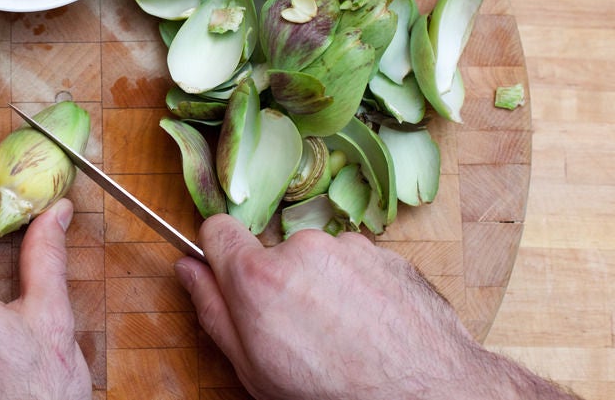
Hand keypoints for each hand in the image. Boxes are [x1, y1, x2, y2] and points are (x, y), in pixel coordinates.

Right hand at [174, 214, 579, 399]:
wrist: (427, 395)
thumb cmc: (334, 394)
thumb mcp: (254, 369)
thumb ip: (213, 311)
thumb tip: (188, 269)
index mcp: (257, 276)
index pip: (217, 230)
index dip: (219, 257)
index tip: (230, 280)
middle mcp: (301, 248)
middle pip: (271, 251)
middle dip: (278, 282)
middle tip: (299, 332)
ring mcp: (348, 247)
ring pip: (316, 257)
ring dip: (321, 285)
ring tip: (343, 336)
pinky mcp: (385, 253)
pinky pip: (355, 263)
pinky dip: (357, 288)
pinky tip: (370, 327)